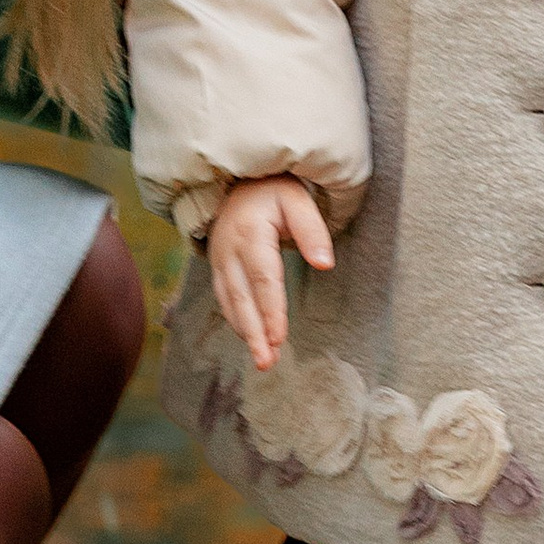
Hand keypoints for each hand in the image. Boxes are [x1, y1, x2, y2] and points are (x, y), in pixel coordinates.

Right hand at [207, 173, 333, 368]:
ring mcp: (220, 260)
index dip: (271, 309)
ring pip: (231, 303)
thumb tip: (325, 264)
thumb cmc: (272, 190)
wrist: (235, 180)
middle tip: (267, 363)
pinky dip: (237, 321)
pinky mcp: (218, 268)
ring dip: (246, 334)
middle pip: (242, 298)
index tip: (279, 337)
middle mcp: (230, 250)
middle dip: (255, 333)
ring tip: (264, 361)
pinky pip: (225, 299)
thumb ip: (311, 230)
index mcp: (251, 233)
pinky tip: (251, 340)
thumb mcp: (297, 199)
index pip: (263, 278)